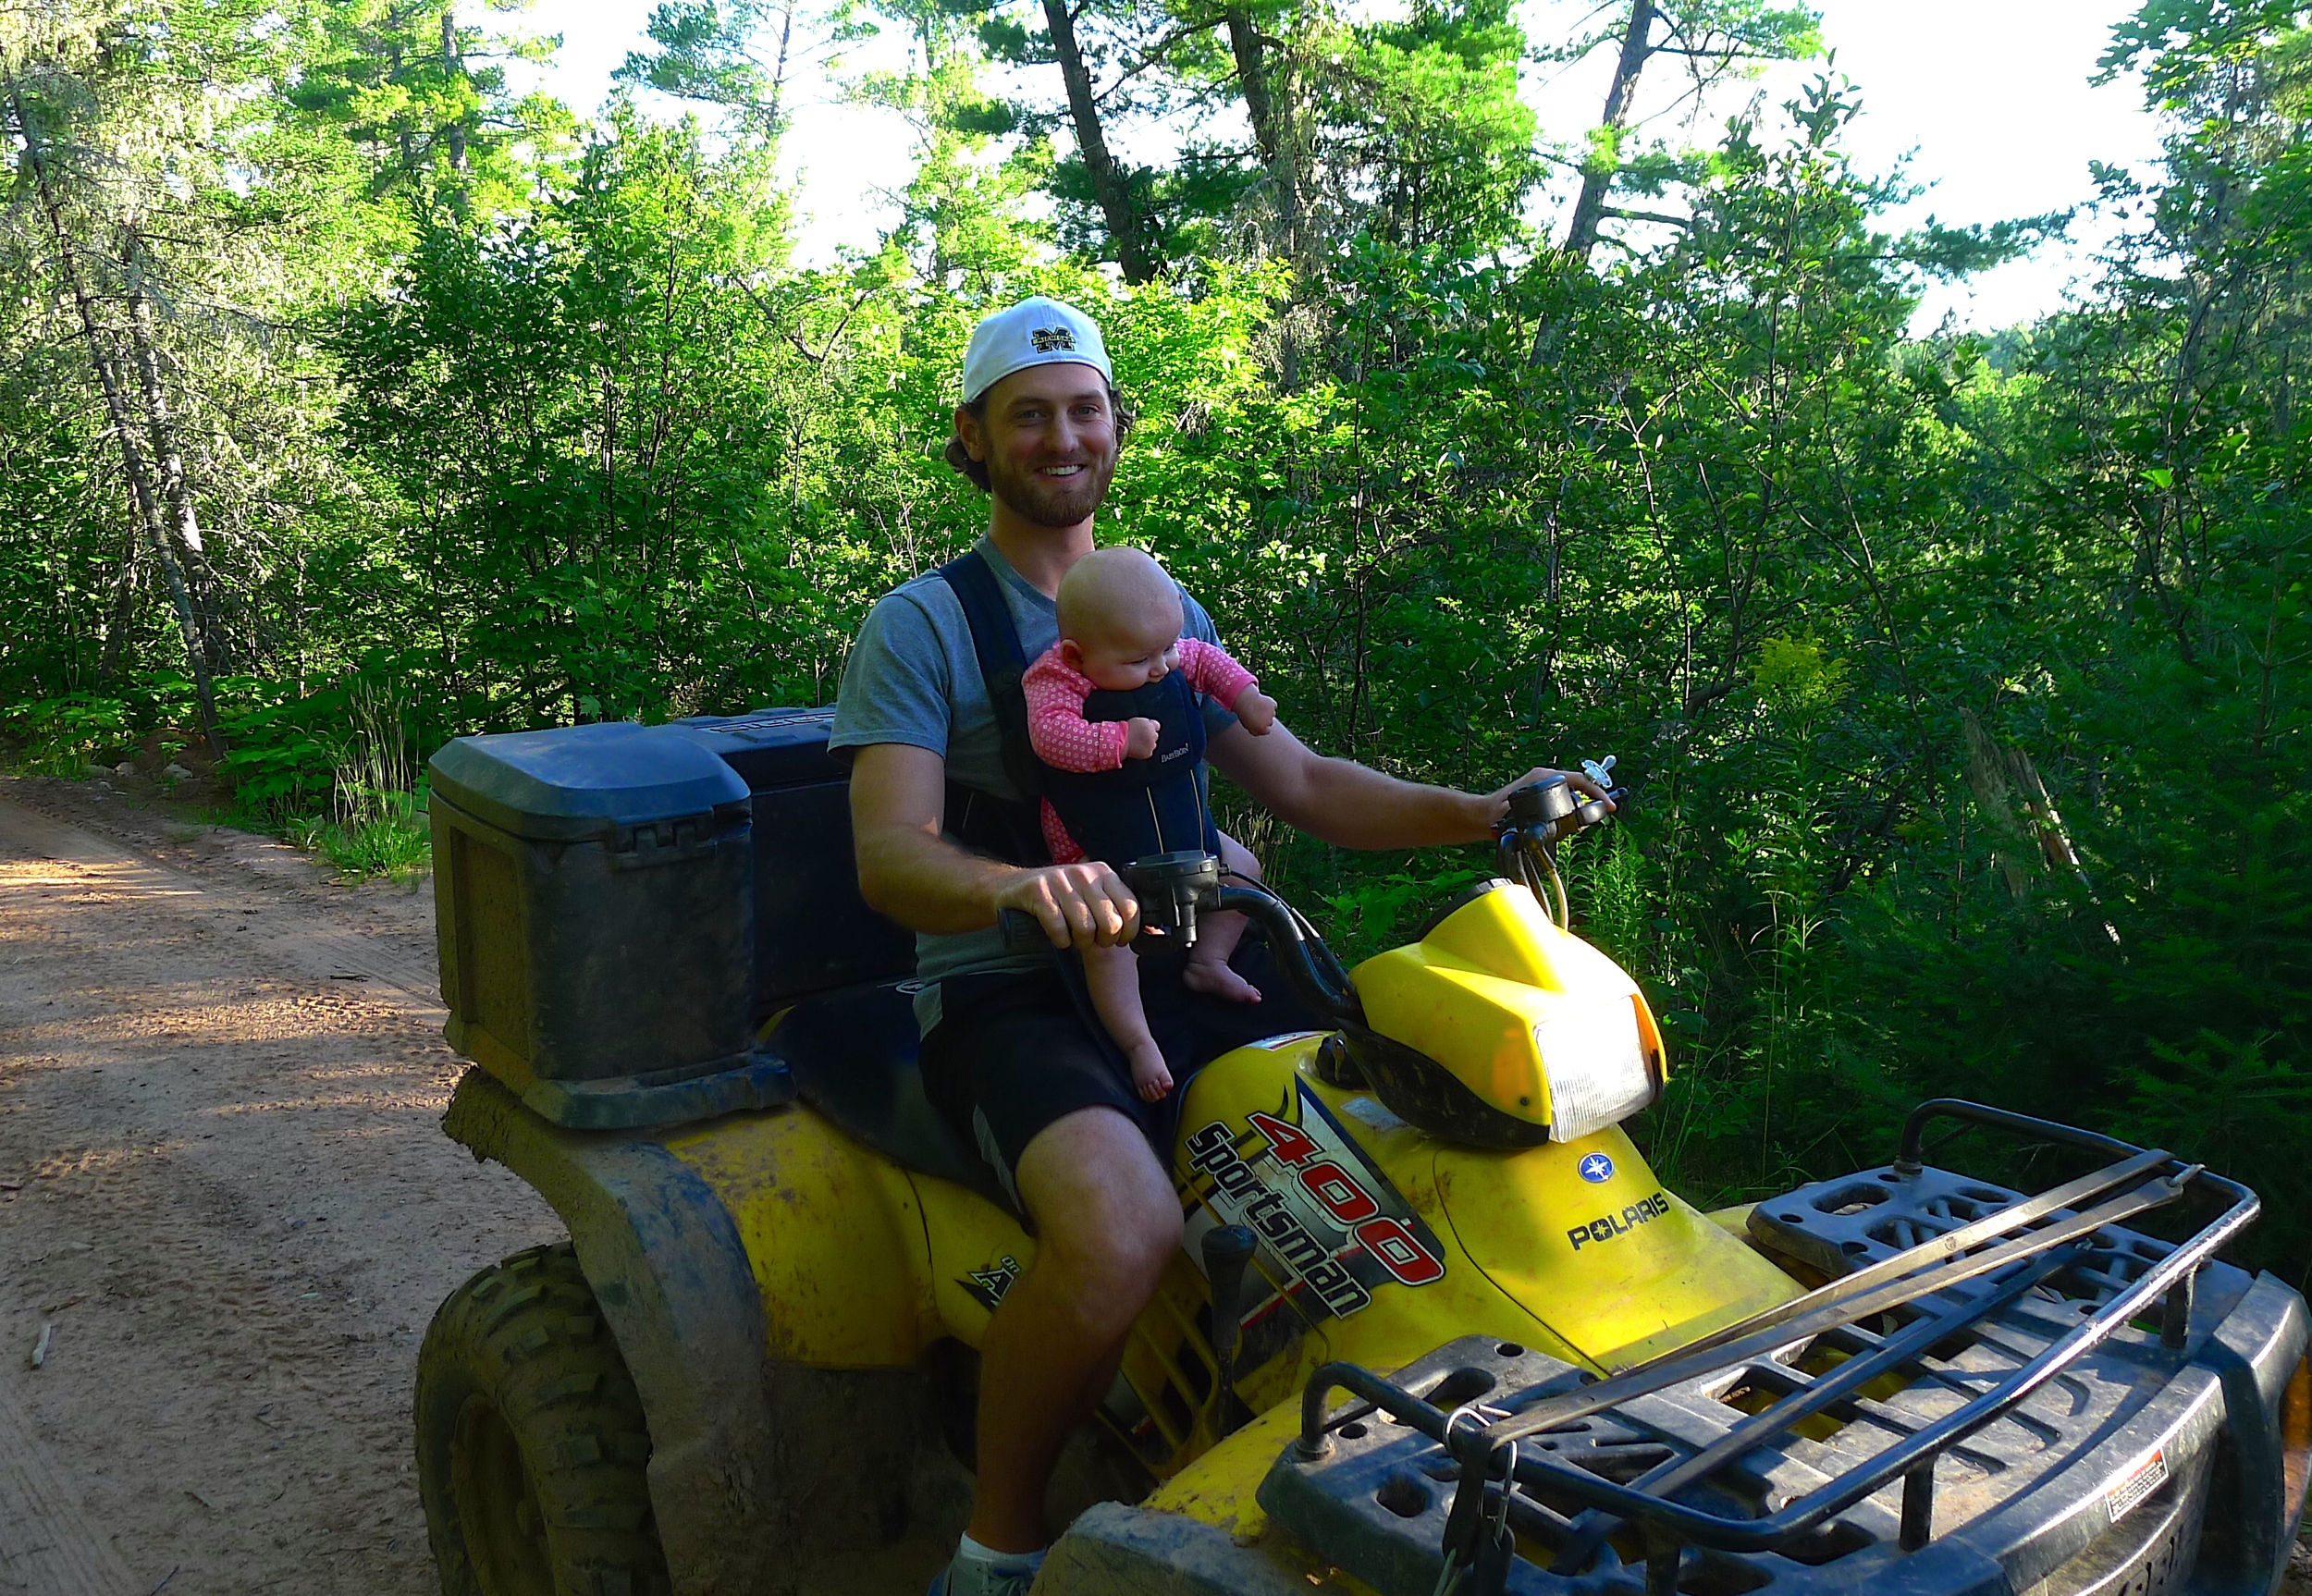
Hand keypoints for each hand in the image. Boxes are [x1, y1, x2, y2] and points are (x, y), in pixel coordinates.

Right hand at [992, 861, 1140, 949]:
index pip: (1131, 907)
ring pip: (1085, 928)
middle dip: (1102, 941)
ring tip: (1074, 939)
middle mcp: (1084, 873)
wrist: (1012, 887)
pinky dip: (1060, 940)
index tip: (1119, 941)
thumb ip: (1117, 909)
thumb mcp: (1091, 896)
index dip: (1128, 932)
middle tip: (1092, 942)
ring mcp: (1060, 880)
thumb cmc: (1058, 898)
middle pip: (1110, 922)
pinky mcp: (1039, 891)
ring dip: (1079, 942)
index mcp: (1103, 873)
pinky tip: (1058, 937)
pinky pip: (1059, 928)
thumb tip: (1154, 932)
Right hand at [1123, 717, 1160, 758]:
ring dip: (1147, 745)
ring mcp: (1151, 745)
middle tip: (1140, 738)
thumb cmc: (1125, 730)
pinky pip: (1148, 752)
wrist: (1120, 740)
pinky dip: (1144, 752)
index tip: (1147, 730)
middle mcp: (1153, 735)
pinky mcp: (1148, 753)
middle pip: (1155, 736)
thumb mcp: (1136, 721)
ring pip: (1152, 745)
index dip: (1152, 728)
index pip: (1156, 726)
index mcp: (1150, 725)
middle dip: (1149, 737)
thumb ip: (1144, 724)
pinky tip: (1137, 749)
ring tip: (1137, 744)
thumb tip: (1146, 726)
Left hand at [1232, 685, 1277, 734]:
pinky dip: (1269, 703)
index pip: (1267, 731)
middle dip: (1266, 718)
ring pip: (1272, 713)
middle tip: (1257, 712)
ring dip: (1268, 711)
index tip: (1259, 721)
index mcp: (1262, 730)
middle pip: (1270, 722)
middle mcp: (1269, 723)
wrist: (1245, 701)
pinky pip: (1273, 705)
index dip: (1263, 726)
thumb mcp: (1247, 725)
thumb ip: (1255, 729)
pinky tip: (1262, 701)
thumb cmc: (1244, 713)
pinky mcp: (1273, 705)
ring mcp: (1272, 714)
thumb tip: (1261, 729)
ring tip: (1257, 706)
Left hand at [1467, 766, 1614, 839]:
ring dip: (1583, 804)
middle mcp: (1545, 778)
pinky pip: (1565, 799)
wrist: (1484, 817)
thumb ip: (1542, 812)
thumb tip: (1567, 815)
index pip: (1579, 779)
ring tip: (1587, 820)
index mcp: (1543, 776)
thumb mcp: (1521, 811)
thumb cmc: (1498, 814)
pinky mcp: (1542, 796)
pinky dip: (1573, 808)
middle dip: (1593, 798)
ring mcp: (1544, 786)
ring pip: (1573, 793)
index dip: (1597, 792)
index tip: (1609, 805)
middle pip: (1579, 784)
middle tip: (1601, 812)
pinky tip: (1573, 822)